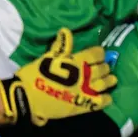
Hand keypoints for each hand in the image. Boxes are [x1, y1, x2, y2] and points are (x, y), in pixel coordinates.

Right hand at [0, 28, 117, 125]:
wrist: (26, 97)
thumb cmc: (35, 74)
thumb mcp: (48, 56)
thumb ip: (62, 45)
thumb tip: (65, 31)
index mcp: (77, 60)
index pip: (96, 53)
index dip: (99, 53)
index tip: (99, 53)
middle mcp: (85, 74)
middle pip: (102, 68)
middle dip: (104, 67)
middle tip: (104, 67)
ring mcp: (85, 90)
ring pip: (104, 83)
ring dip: (109, 80)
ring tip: (112, 79)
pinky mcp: (82, 105)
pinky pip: (100, 102)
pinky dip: (106, 99)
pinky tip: (107, 97)